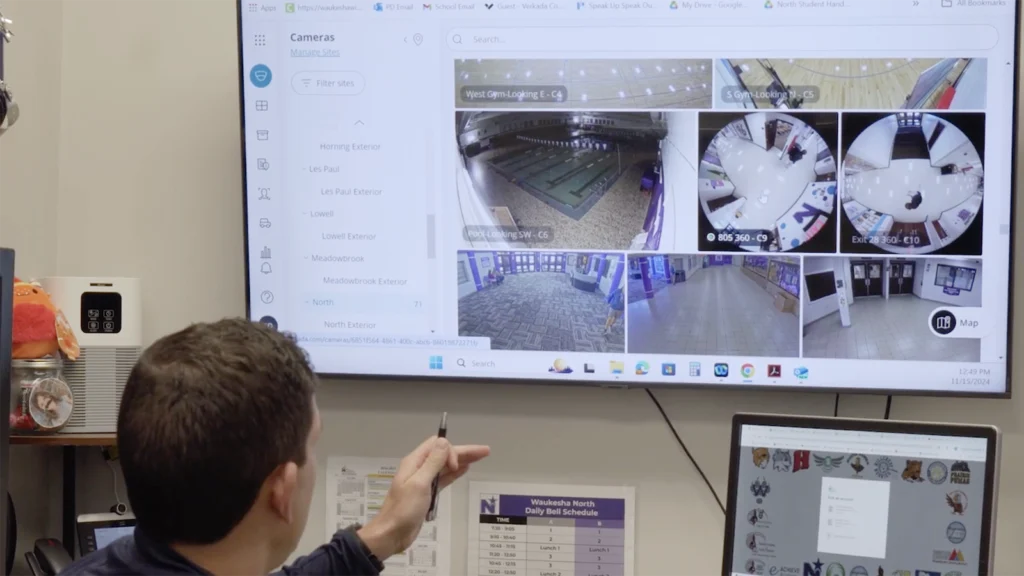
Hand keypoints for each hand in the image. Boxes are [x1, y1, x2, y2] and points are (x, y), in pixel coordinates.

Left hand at [358, 437, 489, 558]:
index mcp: (414, 462)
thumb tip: (444, 442)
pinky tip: (465, 470)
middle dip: (464, 451)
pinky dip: (454, 473)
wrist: (392, 533)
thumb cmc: (404, 509)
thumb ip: (433, 463)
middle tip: (485, 451)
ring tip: (479, 458)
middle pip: (444, 454)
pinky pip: (443, 478)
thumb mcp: (419, 483)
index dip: (450, 451)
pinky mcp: (427, 493)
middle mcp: (419, 468)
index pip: (436, 445)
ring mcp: (423, 481)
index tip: (456, 466)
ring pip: (445, 466)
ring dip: (461, 461)